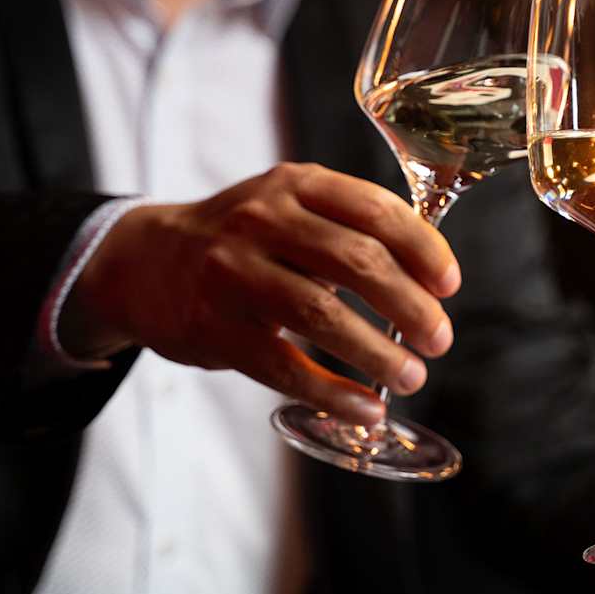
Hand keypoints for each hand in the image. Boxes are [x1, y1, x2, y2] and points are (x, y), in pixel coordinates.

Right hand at [61, 163, 459, 422]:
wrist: (144, 262)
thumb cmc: (242, 239)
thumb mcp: (290, 206)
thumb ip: (350, 227)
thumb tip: (431, 279)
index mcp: (294, 185)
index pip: (375, 209)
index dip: (423, 249)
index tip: (450, 285)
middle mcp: (261, 220)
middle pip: (355, 261)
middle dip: (410, 305)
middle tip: (440, 339)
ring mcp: (232, 272)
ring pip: (320, 314)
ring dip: (377, 352)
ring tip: (411, 376)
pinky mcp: (214, 327)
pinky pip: (284, 366)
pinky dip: (333, 392)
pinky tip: (365, 408)